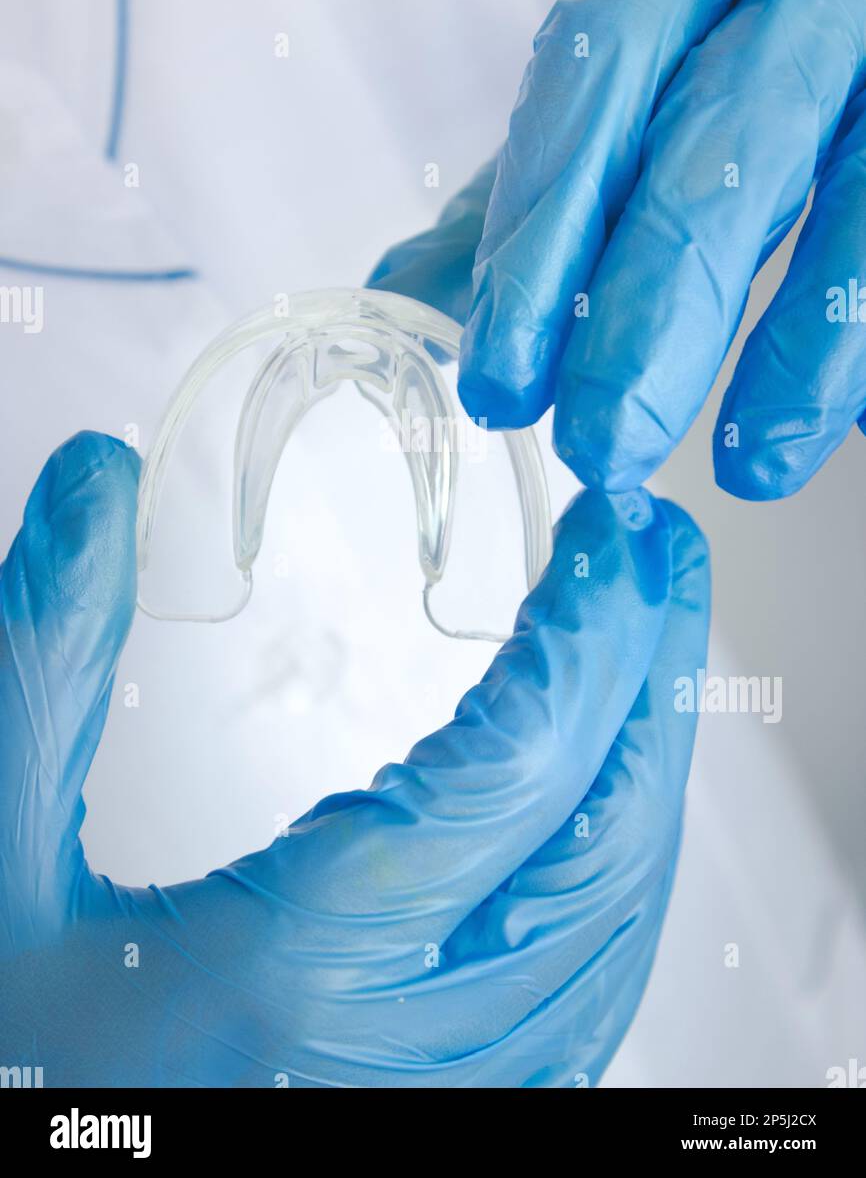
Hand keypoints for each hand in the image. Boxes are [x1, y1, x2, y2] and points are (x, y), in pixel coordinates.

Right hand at [0, 432, 707, 1087]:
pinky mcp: (466, 1115)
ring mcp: (454, 1103)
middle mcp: (406, 1057)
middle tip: (659, 557)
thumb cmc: (20, 1054)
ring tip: (649, 648)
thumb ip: (47, 663)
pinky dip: (621, 864)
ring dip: (650, 766)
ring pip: (620, 924)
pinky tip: (607, 791)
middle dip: (648, 679)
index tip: (612, 538)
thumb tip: (99, 482)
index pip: (507, 774)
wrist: (40, 1175)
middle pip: (601, 844)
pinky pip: (592, 985)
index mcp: (294, 971)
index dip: (584, 638)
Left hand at [372, 0, 865, 499]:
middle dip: (646, 315)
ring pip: (852, 210)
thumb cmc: (751, 56)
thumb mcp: (639, 95)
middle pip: (714, 157)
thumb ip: (538, 190)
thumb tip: (408, 292)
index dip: (541, 237)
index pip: (595, 88)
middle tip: (600, 445)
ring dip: (789, 353)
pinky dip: (851, 355)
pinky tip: (812, 430)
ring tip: (740, 467)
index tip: (502, 376)